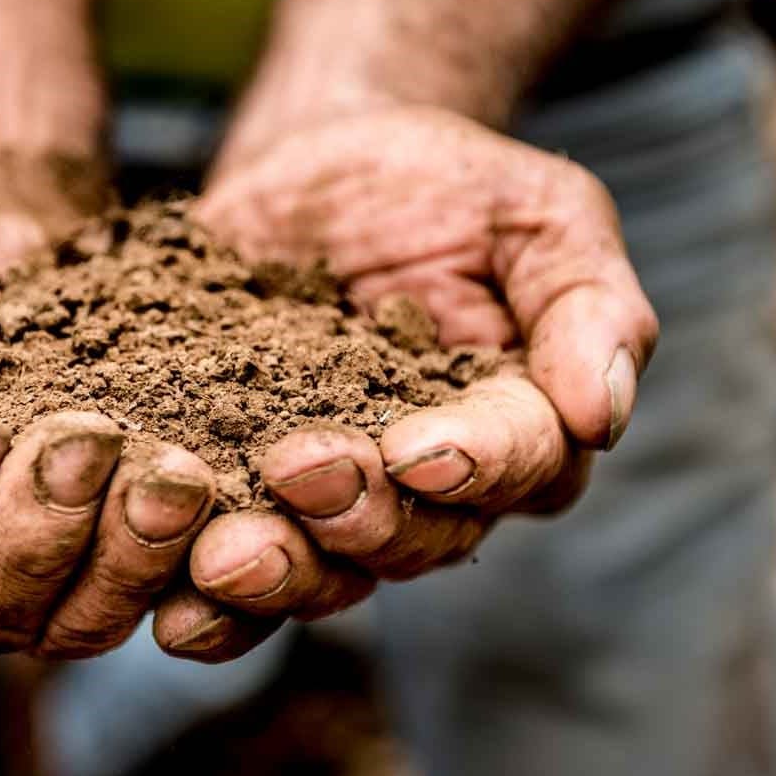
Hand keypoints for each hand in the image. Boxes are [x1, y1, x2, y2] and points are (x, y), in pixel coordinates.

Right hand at [0, 193, 221, 657]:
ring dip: (122, 557)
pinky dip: (177, 557)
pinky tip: (209, 491)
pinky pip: (143, 598)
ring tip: (171, 475)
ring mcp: (19, 589)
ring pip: (67, 626)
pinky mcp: (103, 566)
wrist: (2, 237)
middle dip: (34, 530)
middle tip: (89, 436)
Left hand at [175, 106, 657, 632]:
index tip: (416, 448)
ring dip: (277, 576)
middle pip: (417, 539)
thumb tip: (604, 414)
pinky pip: (235, 573)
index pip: (520, 464)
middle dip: (359, 517)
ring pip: (327, 573)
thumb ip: (587, 302)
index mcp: (520, 425)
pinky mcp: (246, 493)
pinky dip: (206, 605)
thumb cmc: (443, 185)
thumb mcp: (535, 211)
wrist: (315, 166)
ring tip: (221, 558)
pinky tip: (170, 609)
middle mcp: (432, 488)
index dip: (474, 466)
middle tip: (298, 470)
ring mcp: (334, 501)